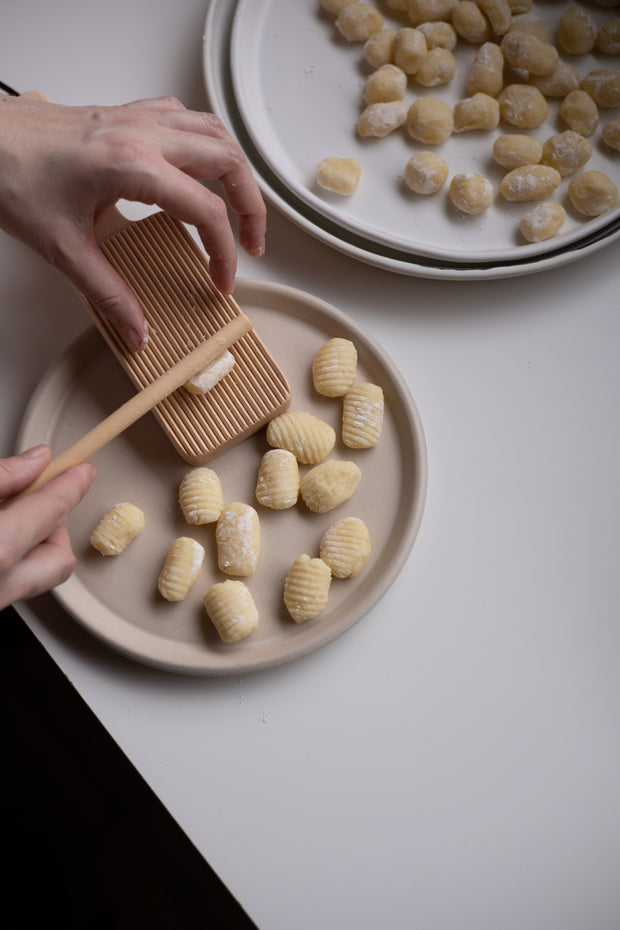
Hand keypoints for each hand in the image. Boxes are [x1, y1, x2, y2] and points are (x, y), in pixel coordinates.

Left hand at [0, 95, 266, 350]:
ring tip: (239, 206)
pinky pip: (185, 118)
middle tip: (251, 243)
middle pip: (228, 162)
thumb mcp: (63, 248)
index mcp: (133, 166)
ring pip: (214, 132)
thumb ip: (108, 294)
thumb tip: (138, 331)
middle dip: (250, 207)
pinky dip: (205, 143)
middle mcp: (143, 135)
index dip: (224, 253)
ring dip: (235, 171)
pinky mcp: (125, 115)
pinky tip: (199, 167)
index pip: (206, 212)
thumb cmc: (10, 175)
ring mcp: (136, 119)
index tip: (221, 280)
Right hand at [0, 446, 95, 608]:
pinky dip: (12, 561)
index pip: (50, 511)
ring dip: (32, 546)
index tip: (83, 470)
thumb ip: (3, 477)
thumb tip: (36, 462)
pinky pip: (13, 584)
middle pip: (60, 559)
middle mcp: (0, 587)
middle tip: (34, 500)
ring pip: (37, 577)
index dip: (71, 485)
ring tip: (8, 517)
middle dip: (55, 526)